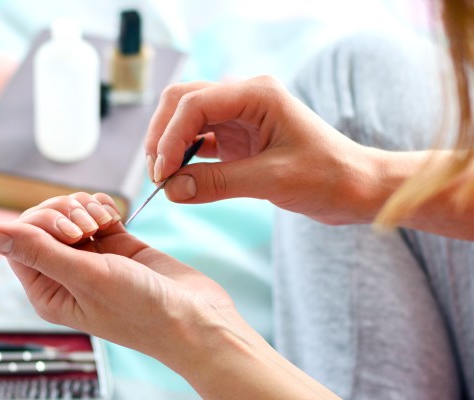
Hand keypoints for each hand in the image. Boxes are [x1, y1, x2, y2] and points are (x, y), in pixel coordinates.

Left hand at [0, 192, 374, 399]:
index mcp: (48, 291)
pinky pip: (96, 213)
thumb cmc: (140, 309)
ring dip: (84, 207)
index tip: (71, 231)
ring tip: (105, 223)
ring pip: (70, 213)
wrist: (195, 318)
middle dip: (64, 212)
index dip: (39, 223)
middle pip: (44, 222)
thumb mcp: (85, 278)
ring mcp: (93, 258)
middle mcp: (67, 273)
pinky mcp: (118, 245)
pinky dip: (102, 206)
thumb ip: (36, 251)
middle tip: (89, 228)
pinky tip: (115, 215)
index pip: (20, 240)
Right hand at [145, 76, 382, 224]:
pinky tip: (180, 178)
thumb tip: (171, 190)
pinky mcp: (238, 138)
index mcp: (257, 94)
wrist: (357, 187)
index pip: (194, 103)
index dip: (170, 137)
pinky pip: (199, 141)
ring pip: (186, 120)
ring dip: (170, 146)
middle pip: (182, 102)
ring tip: (164, 179)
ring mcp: (240, 117)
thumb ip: (218, 183)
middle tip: (157, 174)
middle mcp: (244, 98)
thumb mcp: (272, 180)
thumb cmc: (328, 176)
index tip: (163, 174)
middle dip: (162, 136)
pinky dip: (184, 158)